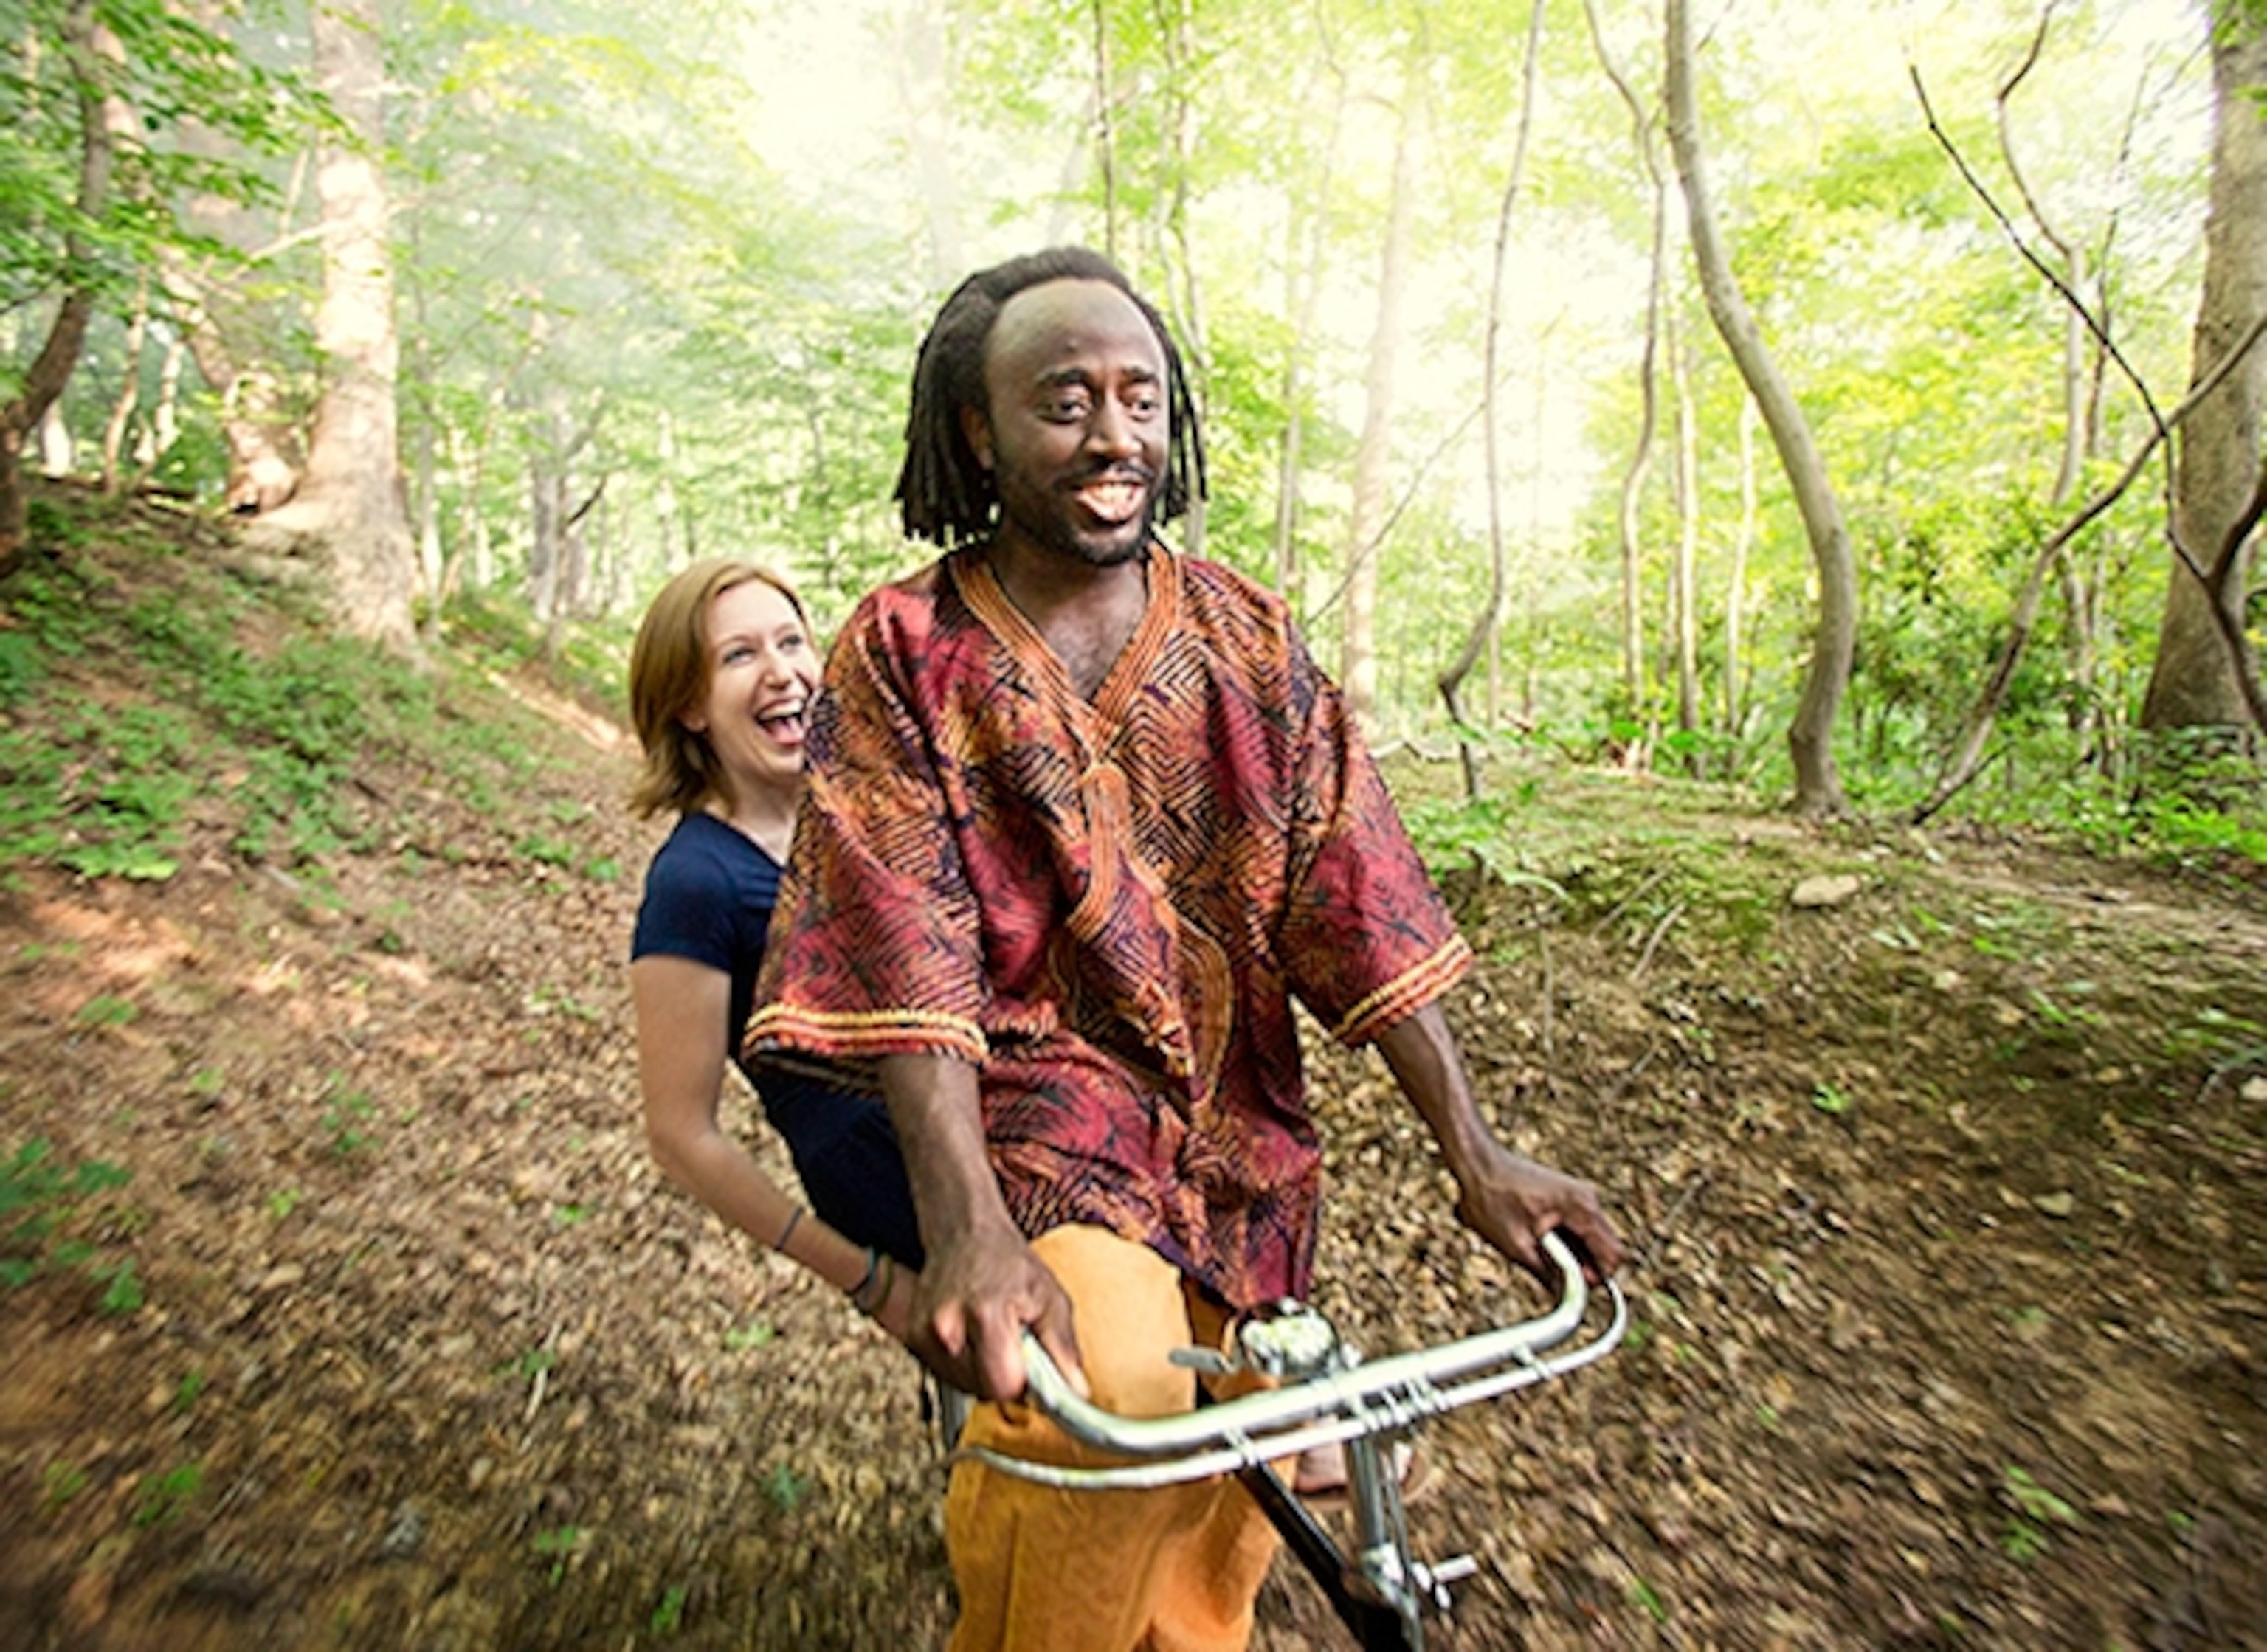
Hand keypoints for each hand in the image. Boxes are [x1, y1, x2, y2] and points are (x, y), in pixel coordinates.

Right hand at [905, 1221, 1085, 1402]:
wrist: (964, 1234)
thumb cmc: (1008, 1263)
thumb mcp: (1050, 1297)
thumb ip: (1063, 1348)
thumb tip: (1077, 1391)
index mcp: (985, 1315)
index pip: (1002, 1386)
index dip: (1021, 1384)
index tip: (1029, 1366)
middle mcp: (946, 1327)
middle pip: (982, 1390)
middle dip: (1002, 1376)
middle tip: (1011, 1342)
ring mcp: (924, 1334)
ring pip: (962, 1386)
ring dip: (981, 1372)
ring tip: (990, 1336)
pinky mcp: (912, 1337)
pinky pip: (945, 1374)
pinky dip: (962, 1364)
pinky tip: (971, 1337)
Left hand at [1451, 1140, 1624, 1289]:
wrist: (1477, 1163)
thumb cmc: (1491, 1198)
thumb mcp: (1517, 1246)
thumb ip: (1549, 1275)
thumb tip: (1569, 1300)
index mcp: (1582, 1208)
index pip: (1615, 1256)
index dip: (1597, 1279)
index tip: (1573, 1287)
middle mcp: (1587, 1200)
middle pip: (1604, 1250)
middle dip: (1581, 1267)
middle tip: (1548, 1269)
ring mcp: (1579, 1197)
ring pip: (1589, 1241)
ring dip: (1570, 1255)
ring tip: (1534, 1247)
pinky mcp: (1568, 1199)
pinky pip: (1577, 1230)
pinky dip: (1563, 1242)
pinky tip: (1535, 1238)